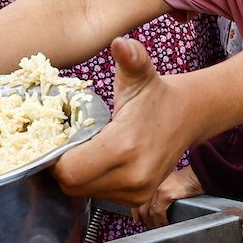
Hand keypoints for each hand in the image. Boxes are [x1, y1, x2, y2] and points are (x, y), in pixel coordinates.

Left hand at [52, 38, 194, 204]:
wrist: (187, 118)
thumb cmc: (156, 96)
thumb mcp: (140, 74)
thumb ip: (130, 59)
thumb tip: (121, 43)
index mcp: (126, 147)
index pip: (70, 170)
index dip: (55, 156)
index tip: (57, 138)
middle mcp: (132, 176)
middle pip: (72, 185)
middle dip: (63, 166)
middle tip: (68, 142)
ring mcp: (137, 192)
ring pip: (83, 193)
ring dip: (78, 174)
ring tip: (85, 149)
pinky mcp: (137, 199)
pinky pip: (98, 196)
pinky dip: (92, 181)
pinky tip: (99, 160)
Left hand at [137, 166, 201, 228]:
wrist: (196, 176)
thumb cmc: (186, 180)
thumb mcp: (168, 183)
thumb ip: (159, 191)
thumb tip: (155, 205)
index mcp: (151, 183)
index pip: (138, 198)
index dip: (135, 212)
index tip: (137, 219)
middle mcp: (152, 185)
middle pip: (141, 207)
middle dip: (144, 220)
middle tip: (148, 226)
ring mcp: (158, 189)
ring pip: (149, 212)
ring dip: (153, 223)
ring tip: (158, 227)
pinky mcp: (166, 194)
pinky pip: (159, 212)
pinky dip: (161, 220)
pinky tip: (164, 223)